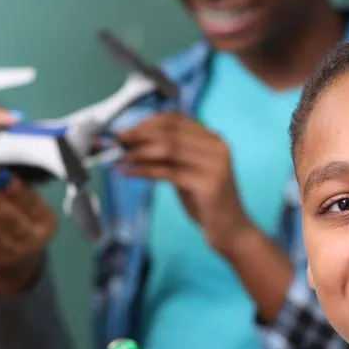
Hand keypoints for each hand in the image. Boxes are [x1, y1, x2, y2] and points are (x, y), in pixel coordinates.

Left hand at [0, 168, 56, 294]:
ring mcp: (18, 251)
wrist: (18, 260)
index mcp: (47, 219)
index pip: (32, 203)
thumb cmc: (19, 222)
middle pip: (15, 219)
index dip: (16, 190)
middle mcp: (36, 237)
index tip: (2, 175)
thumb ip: (11, 191)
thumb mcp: (24, 206)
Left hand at [117, 113, 253, 253]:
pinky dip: (145, 170)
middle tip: (118, 142)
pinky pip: (169, 171)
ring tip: (121, 158)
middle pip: (171, 131)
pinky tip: (130, 172)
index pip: (177, 119)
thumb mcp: (187, 171)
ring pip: (169, 148)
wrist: (230, 229)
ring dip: (139, 151)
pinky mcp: (209, 183)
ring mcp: (215, 164)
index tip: (127, 130)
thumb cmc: (206, 201)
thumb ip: (169, 156)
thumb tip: (134, 143)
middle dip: (140, 134)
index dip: (148, 122)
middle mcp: (217, 147)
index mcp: (213, 139)